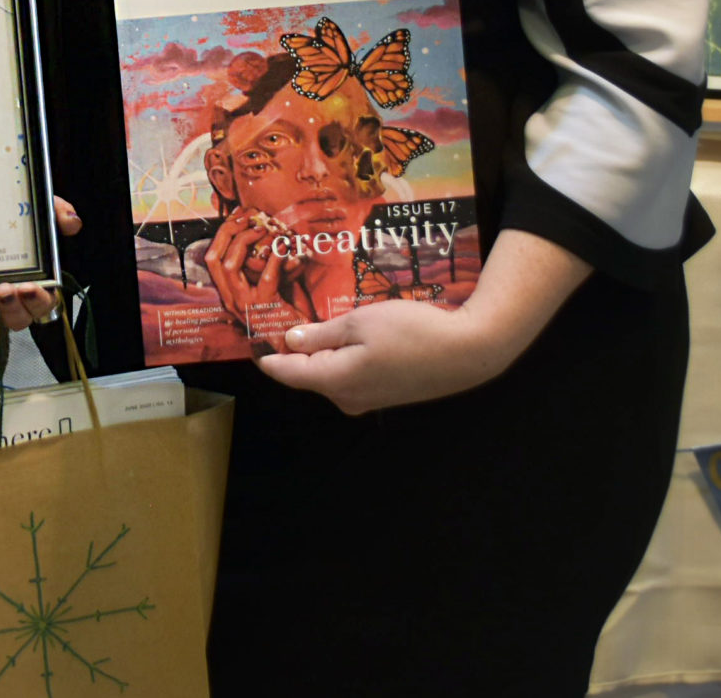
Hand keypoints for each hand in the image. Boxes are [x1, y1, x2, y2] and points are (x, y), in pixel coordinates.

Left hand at [0, 195, 81, 326]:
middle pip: (14, 317)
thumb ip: (54, 212)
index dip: (38, 301)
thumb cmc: (6, 214)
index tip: (31, 287)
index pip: (41, 302)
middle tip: (6, 288)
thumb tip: (72, 221)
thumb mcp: (33, 209)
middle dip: (12, 308)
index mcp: (27, 279)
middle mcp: (1, 291)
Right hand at [201, 209, 303, 344]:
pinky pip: (266, 277)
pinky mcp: (265, 309)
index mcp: (228, 292)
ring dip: (247, 242)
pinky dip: (275, 258)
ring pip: (230, 265)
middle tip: (250, 217)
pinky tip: (285, 248)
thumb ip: (261, 265)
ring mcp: (245, 305)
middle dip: (229, 231)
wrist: (297, 345)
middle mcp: (231, 298)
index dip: (223, 232)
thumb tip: (265, 231)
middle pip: (214, 258)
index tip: (239, 215)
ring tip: (265, 229)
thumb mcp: (267, 285)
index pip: (212, 257)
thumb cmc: (286, 312)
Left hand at [254, 298, 510, 412]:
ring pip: (333, 373)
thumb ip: (322, 334)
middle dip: (299, 350)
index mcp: (335, 381)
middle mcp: (348, 398)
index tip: (252, 345)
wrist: (468, 352)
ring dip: (326, 351)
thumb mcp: (360, 322)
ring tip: (322, 322)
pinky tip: (356, 335)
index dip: (269, 357)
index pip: (289, 373)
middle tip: (286, 321)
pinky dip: (348, 356)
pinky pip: (354, 375)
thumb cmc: (412, 331)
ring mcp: (369, 400)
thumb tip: (291, 342)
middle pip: (310, 373)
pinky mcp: (387, 395)